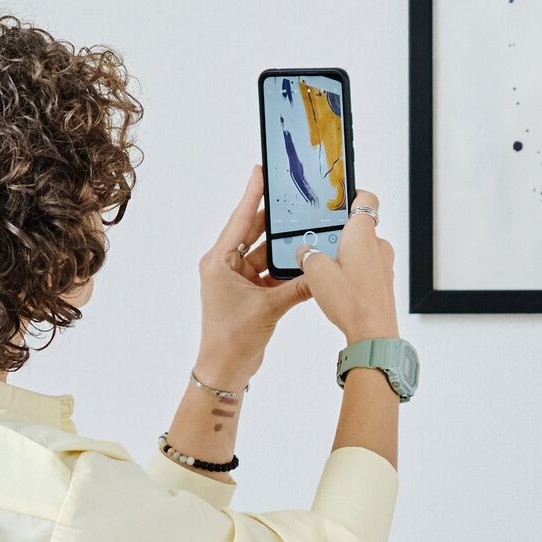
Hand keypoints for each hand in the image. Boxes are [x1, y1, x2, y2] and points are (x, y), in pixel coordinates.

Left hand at [194, 174, 302, 377]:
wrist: (225, 370)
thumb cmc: (232, 339)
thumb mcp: (269, 308)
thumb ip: (298, 288)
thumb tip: (322, 271)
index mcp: (219, 261)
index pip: (239, 220)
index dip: (251, 195)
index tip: (260, 171)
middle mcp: (225, 265)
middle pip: (253, 234)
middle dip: (274, 221)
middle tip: (294, 201)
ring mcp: (237, 279)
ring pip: (264, 254)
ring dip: (283, 248)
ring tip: (305, 230)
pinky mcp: (249, 293)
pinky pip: (270, 273)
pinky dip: (285, 270)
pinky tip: (303, 262)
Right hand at [297, 192, 400, 343]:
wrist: (373, 334)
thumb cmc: (352, 302)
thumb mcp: (316, 273)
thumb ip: (307, 255)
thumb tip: (304, 251)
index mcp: (363, 234)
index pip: (367, 199)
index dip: (354, 193)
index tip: (339, 197)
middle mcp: (379, 245)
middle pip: (359, 227)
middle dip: (338, 233)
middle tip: (319, 243)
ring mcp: (384, 264)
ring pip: (362, 249)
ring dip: (344, 254)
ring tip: (325, 269)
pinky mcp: (384, 282)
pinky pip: (366, 268)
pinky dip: (352, 271)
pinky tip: (337, 286)